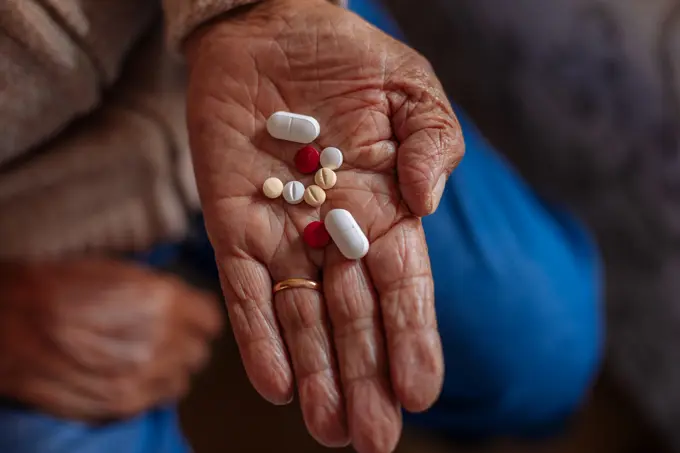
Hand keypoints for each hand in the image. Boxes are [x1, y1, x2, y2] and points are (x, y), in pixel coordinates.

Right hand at [0, 259, 222, 420]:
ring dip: (170, 368)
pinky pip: (158, 398)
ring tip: (147, 357)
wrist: (7, 324)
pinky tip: (132, 374)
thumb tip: (183, 302)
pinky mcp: (122, 402)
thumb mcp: (117, 271)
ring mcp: (142, 375)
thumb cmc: (56, 288)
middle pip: (199, 351)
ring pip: (182, 378)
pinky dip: (152, 388)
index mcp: (162, 300)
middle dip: (186, 343)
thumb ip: (158, 290)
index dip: (199, 318)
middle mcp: (160, 339)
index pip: (210, 319)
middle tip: (167, 337)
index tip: (192, 319)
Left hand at [184, 1, 462, 450]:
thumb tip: (426, 202)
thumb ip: (436, 146)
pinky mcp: (231, 221)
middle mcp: (333, 235)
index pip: (402, 288)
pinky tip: (274, 383)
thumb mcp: (415, 93)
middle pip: (352, 318)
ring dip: (315, 373)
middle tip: (374, 440)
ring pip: (300, 317)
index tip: (421, 392)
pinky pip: (244, 286)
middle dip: (364, 379)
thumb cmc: (351, 60)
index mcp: (385, 211)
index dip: (412, 339)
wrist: (274, 27)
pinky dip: (258, 334)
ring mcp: (281, 232)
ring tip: (328, 429)